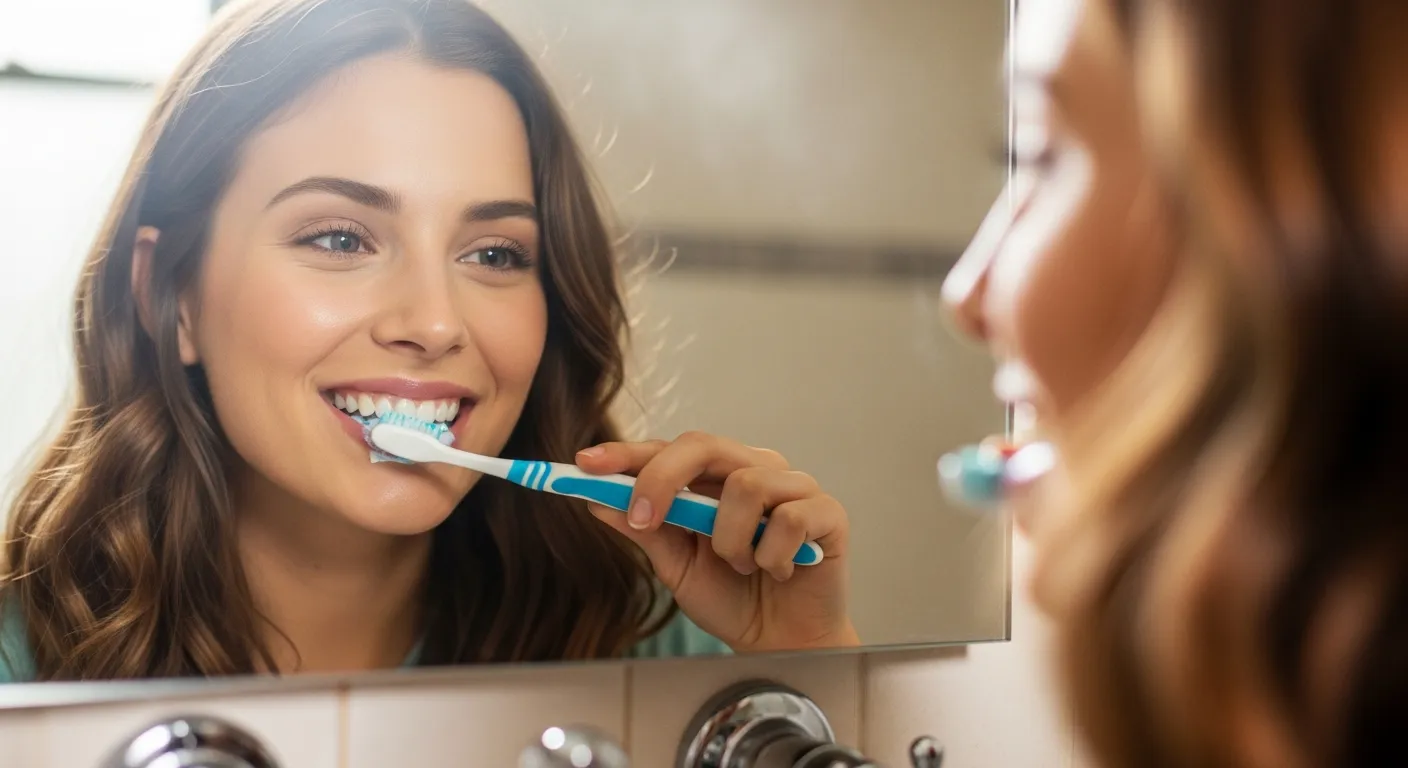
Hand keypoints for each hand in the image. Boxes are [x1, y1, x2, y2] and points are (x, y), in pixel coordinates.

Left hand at [576, 431, 857, 652]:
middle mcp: (755, 469)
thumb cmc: (732, 599)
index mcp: (716, 476)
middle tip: (645, 519)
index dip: (626, 453)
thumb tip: (597, 502)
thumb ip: (644, 531)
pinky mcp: (827, 512)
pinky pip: (788, 519)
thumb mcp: (676, 567)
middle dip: (663, 478)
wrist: (782, 645)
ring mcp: (793, 486)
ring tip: (742, 568)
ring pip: (746, 485)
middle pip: (703, 444)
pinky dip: (771, 556)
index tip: (585, 464)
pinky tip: (777, 572)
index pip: (668, 449)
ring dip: (730, 540)